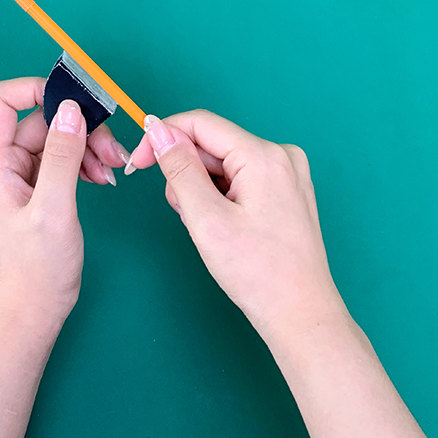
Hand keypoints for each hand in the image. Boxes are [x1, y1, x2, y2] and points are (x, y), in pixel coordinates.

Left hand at [0, 78, 129, 326]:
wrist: (33, 310)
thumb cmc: (35, 268)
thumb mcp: (54, 209)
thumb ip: (62, 156)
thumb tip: (71, 109)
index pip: (1, 100)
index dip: (35, 89)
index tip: (75, 101)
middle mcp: (3, 163)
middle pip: (41, 118)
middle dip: (79, 126)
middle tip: (111, 149)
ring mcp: (20, 175)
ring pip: (57, 137)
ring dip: (88, 146)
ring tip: (111, 169)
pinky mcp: (38, 188)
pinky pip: (62, 158)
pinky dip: (85, 162)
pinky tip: (102, 179)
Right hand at [126, 110, 345, 336]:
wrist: (299, 313)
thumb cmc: (257, 273)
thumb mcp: (206, 219)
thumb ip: (179, 169)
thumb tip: (158, 130)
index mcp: (264, 156)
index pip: (200, 123)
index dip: (162, 139)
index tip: (138, 166)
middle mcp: (281, 155)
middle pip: (212, 144)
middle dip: (186, 174)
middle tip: (185, 216)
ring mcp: (288, 172)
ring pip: (223, 163)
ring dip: (202, 189)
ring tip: (209, 228)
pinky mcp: (287, 190)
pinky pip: (240, 177)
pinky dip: (221, 197)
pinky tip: (225, 227)